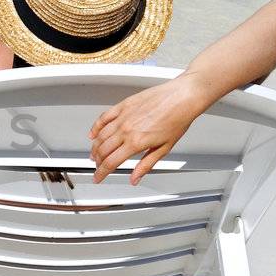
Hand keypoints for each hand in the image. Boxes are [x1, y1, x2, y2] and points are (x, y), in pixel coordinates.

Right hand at [89, 73, 212, 183]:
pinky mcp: (123, 105)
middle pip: (103, 150)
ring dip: (95, 148)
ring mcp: (123, 116)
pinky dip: (96, 127)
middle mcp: (126, 129)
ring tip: (94, 154)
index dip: (101, 173)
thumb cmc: (178, 119)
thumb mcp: (164, 148)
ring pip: (101, 135)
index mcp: (136, 142)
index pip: (111, 162)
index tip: (98, 177)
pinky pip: (104, 118)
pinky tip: (93, 133)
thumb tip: (135, 178)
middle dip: (97, 162)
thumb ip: (146, 165)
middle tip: (97, 167)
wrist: (182, 97)